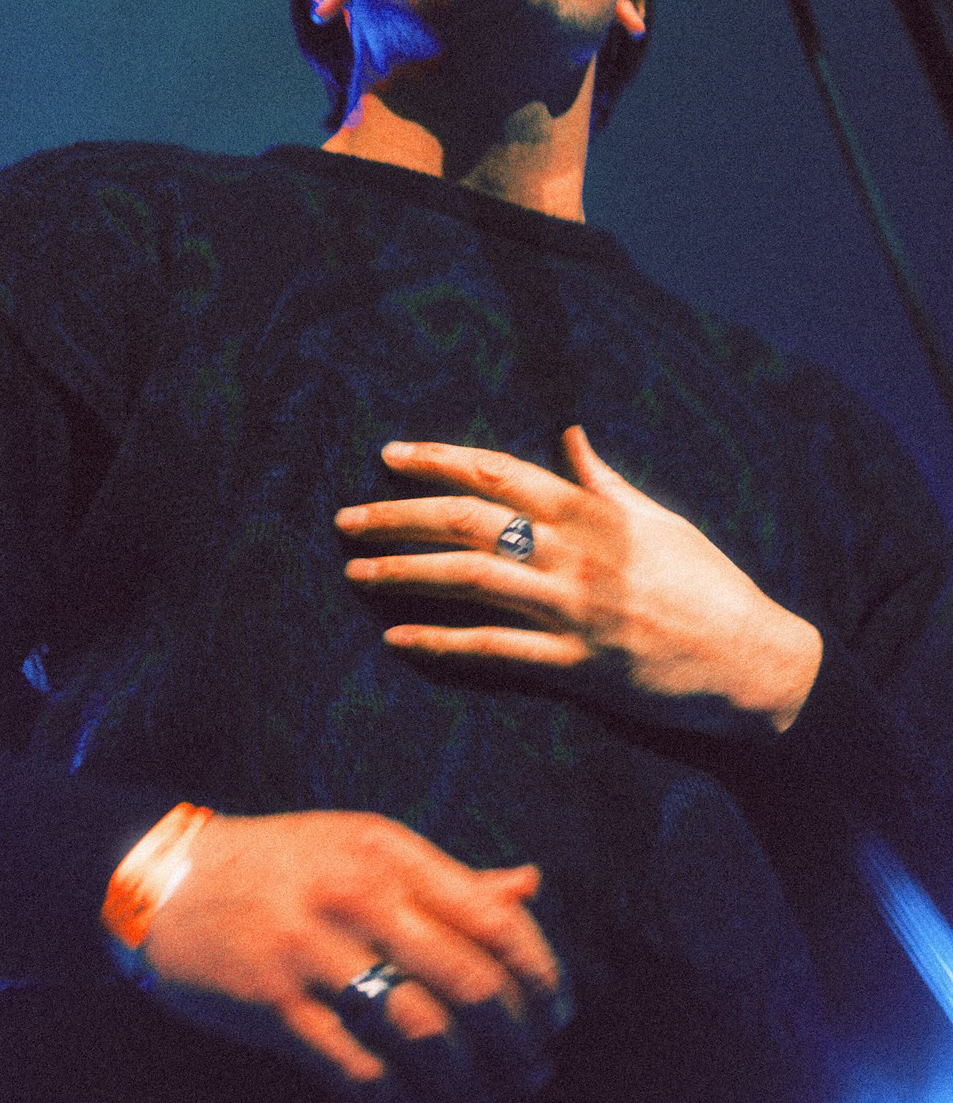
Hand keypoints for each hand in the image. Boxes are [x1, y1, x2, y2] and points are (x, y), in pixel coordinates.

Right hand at [138, 809, 566, 1097]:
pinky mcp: (276, 1009)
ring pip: (421, 1036)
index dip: (541, 975)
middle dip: (516, 1041)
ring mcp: (313, 955)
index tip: (558, 1013)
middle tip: (533, 1069)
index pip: (493, 919)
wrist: (169, 881)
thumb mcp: (363, 846)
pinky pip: (360, 1072)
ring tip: (488, 1098)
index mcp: (387, 852)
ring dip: (469, 1082)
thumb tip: (530, 888)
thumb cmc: (283, 865)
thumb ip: (448, 876)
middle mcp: (356, 898)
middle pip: (468, 984)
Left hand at [336, 427, 821, 734]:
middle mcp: (576, 555)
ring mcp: (574, 612)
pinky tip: (399, 638)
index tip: (389, 455)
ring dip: (405, 574)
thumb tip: (571, 435)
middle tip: (346, 517)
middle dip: (399, 516)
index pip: (498, 473)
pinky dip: (442, 643)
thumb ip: (605, 482)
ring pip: (471, 582)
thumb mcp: (661, 520)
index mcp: (593, 513)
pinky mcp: (578, 666)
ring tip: (355, 571)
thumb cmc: (711, 586)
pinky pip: (496, 651)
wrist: (756, 662)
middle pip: (468, 523)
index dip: (438, 460)